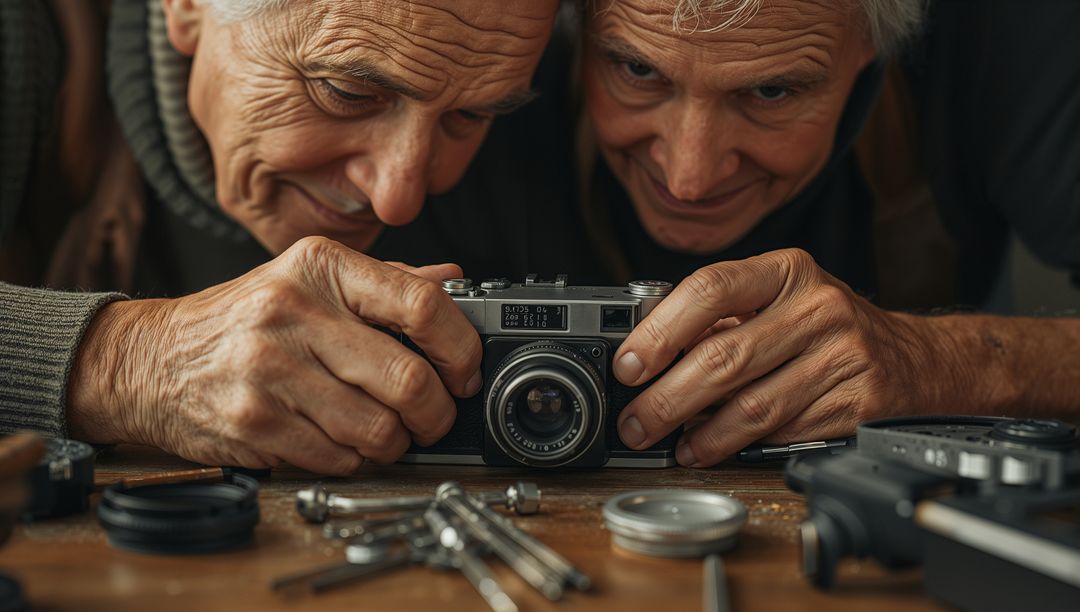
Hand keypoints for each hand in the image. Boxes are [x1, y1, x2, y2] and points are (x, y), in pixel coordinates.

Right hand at [67, 237, 481, 473]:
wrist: (150, 359)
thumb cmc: (241, 319)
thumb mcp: (309, 278)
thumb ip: (384, 281)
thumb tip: (453, 282)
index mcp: (320, 267)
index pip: (422, 303)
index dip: (461, 347)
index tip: (465, 370)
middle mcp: (295, 312)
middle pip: (409, 380)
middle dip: (436, 413)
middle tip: (434, 416)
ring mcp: (272, 370)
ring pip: (379, 431)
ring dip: (396, 443)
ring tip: (384, 430)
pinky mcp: (256, 422)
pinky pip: (339, 459)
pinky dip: (353, 460)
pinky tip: (339, 440)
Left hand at [612, 248, 945, 466]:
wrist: (916, 359)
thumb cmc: (827, 327)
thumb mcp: (780, 300)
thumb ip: (720, 318)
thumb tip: (645, 356)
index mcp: (788, 271)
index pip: (710, 289)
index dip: (659, 331)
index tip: (628, 365)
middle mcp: (819, 307)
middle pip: (724, 356)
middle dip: (666, 398)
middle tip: (634, 422)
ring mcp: (844, 355)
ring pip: (753, 405)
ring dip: (699, 434)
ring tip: (670, 444)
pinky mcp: (860, 402)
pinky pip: (784, 432)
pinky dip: (740, 447)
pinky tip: (713, 449)